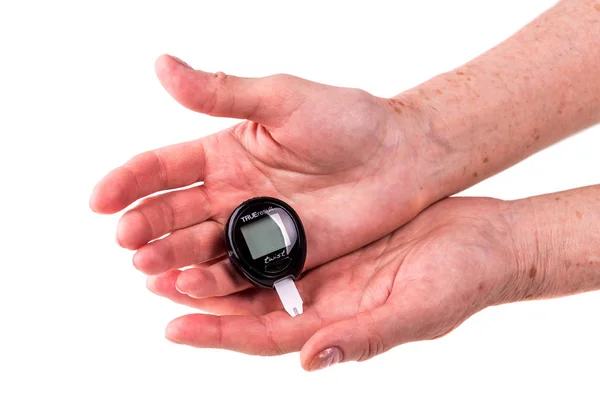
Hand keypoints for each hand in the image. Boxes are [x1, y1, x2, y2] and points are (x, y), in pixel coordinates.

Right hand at [90, 54, 434, 279]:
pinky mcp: (281, 255)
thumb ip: (222, 93)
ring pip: (199, 246)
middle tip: (124, 237)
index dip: (129, 181)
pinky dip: (213, 280)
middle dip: (145, 224)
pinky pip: (239, 271)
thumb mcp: (281, 99)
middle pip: (173, 212)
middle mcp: (232, 192)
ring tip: (145, 265)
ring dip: (170, 256)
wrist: (401, 158)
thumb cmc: (347, 121)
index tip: (100, 198)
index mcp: (224, 153)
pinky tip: (190, 284)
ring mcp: (255, 226)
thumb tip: (160, 65)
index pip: (162, 168)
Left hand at [146, 197, 517, 370]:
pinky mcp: (330, 238)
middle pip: (247, 305)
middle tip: (150, 282)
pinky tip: (217, 221)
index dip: (220, 333)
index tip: (174, 326)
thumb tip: (310, 360)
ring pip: (255, 270)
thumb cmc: (459, 281)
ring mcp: (323, 269)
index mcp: (334, 325)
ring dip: (212, 264)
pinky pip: (277, 238)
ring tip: (167, 253)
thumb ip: (363, 337)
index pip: (264, 335)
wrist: (482, 241)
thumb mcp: (416, 309)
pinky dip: (245, 234)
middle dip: (200, 298)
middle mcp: (319, 300)